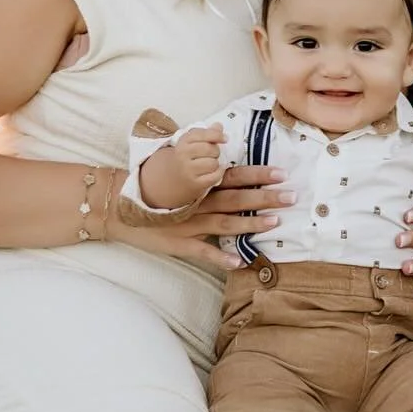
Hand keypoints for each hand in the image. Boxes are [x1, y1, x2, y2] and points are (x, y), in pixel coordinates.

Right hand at [118, 158, 292, 271]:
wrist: (122, 210)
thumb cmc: (155, 190)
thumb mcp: (179, 176)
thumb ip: (204, 168)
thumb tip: (226, 150)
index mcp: (200, 185)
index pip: (234, 177)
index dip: (258, 175)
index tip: (281, 172)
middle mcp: (199, 203)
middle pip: (236, 199)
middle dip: (265, 198)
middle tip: (291, 196)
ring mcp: (190, 225)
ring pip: (225, 224)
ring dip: (251, 224)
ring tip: (275, 223)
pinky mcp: (181, 245)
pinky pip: (204, 252)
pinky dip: (221, 257)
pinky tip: (241, 261)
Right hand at [141, 126, 224, 209]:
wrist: (169, 180)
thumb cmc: (184, 159)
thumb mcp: (190, 143)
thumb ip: (205, 133)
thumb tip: (218, 125)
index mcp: (183, 141)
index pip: (203, 134)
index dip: (216, 135)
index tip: (224, 138)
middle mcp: (183, 155)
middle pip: (210, 149)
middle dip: (216, 151)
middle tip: (212, 154)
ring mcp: (188, 170)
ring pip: (213, 163)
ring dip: (216, 164)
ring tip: (210, 164)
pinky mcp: (194, 184)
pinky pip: (214, 176)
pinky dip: (218, 173)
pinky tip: (214, 172)